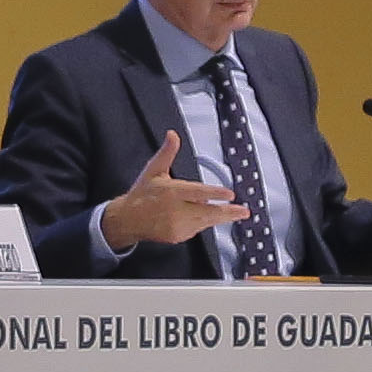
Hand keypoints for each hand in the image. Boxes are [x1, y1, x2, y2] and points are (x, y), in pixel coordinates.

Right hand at [102, 129, 244, 252]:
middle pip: (207, 212)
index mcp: (171, 192)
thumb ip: (167, 152)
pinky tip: (208, 216)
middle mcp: (175, 210)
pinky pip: (198, 229)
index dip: (214, 193)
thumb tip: (173, 134)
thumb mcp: (154, 170)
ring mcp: (177, 226)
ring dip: (220, 217)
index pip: (196, 192)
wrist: (128, 219)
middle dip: (227, 212)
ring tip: (236, 213)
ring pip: (205, 222)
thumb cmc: (143, 193)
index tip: (229, 194)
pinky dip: (204, 222)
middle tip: (243, 210)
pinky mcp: (178, 236)